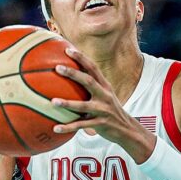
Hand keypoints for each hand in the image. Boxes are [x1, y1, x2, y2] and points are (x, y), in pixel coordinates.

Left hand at [51, 48, 154, 162]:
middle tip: (57, 67)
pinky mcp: (100, 124)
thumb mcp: (104, 95)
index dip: (81, 58)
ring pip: (83, 106)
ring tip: (53, 101)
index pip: (93, 68)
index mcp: (105, 86)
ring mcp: (103, 110)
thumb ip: (91, 86)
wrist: (127, 129)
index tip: (68, 49)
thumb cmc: (109, 110)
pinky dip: (68, 127)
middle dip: (73, 73)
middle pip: (89, 81)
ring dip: (67, 103)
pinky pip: (81, 126)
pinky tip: (55, 128)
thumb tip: (70, 74)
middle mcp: (105, 96)